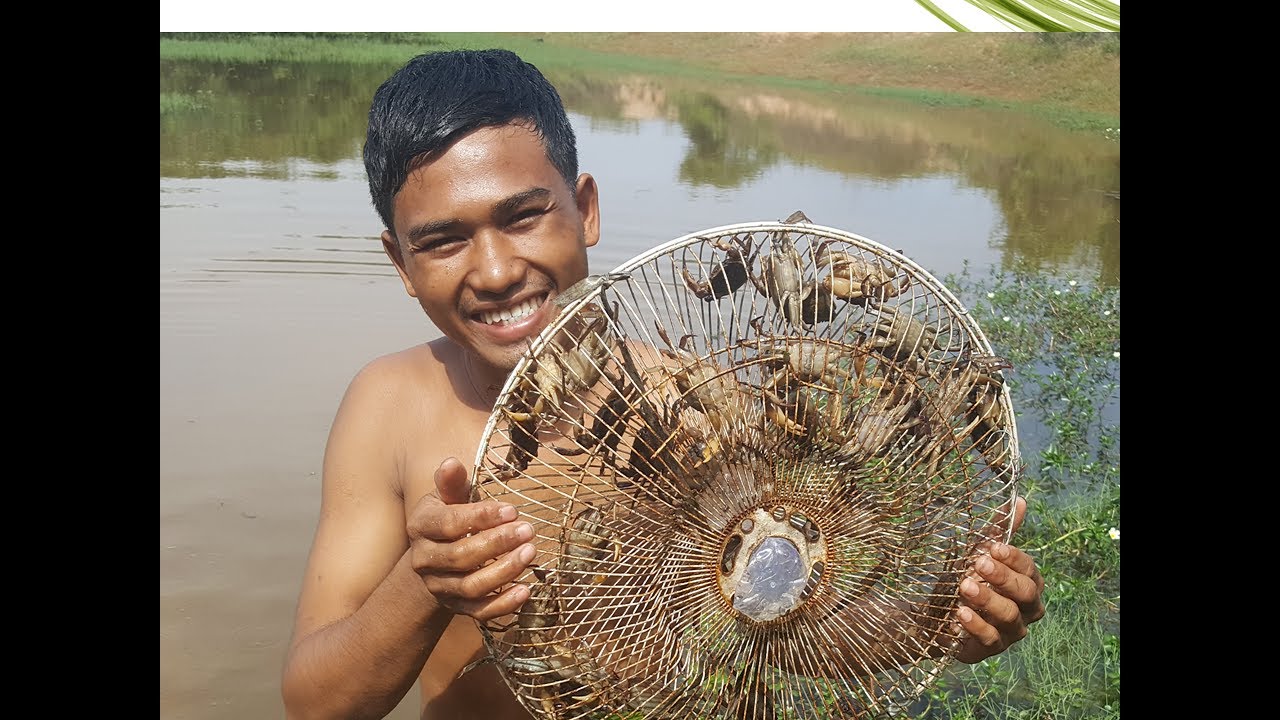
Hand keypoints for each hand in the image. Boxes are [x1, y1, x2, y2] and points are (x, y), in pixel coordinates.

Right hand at [405, 457, 535, 621]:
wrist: (432, 560)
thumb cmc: (447, 518)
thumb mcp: (446, 498)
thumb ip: (451, 483)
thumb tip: (451, 463)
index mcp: (421, 526)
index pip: (449, 524)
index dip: (481, 517)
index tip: (512, 510)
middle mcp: (424, 560)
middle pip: (461, 556)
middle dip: (497, 544)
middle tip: (528, 531)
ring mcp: (440, 587)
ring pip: (471, 586)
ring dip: (504, 571)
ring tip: (530, 553)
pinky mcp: (456, 607)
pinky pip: (479, 612)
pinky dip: (503, 605)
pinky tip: (526, 591)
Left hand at [955, 496, 1045, 662]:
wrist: (934, 612)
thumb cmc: (966, 578)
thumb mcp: (978, 553)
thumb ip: (1000, 531)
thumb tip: (1021, 501)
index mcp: (1028, 583)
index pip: (1030, 569)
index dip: (1013, 558)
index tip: (992, 547)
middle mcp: (1026, 609)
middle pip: (1025, 593)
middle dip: (1003, 577)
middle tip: (978, 563)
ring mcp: (1012, 631)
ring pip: (1010, 616)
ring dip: (987, 599)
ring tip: (964, 586)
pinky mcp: (992, 648)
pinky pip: (991, 639)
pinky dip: (976, 625)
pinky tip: (960, 613)